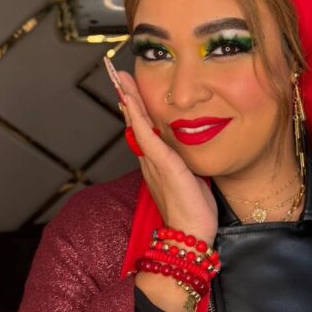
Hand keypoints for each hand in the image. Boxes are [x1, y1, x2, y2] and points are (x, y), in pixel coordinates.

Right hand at [109, 66, 218, 245]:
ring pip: (137, 125)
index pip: (144, 129)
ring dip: (129, 101)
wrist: (190, 236)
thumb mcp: (191, 180)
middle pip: (135, 123)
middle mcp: (150, 161)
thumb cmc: (194, 212)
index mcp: (157, 164)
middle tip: (117, 75)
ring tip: (120, 80)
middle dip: (127, 98)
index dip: (137, 108)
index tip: (130, 88)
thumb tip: (192, 152)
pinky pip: (147, 137)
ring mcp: (154, 163)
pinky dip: (138, 118)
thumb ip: (187, 165)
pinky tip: (131, 103)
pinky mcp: (163, 166)